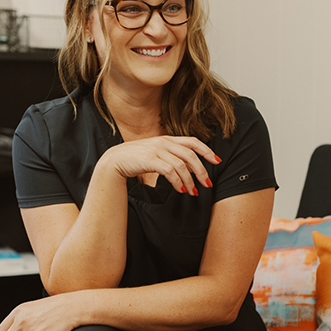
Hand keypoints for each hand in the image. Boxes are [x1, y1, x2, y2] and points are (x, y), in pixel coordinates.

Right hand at [102, 136, 220, 194]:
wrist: (115, 160)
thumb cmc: (137, 158)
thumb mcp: (157, 154)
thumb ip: (173, 157)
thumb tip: (191, 168)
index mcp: (168, 139)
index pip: (192, 141)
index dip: (206, 150)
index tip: (216, 161)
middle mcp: (164, 142)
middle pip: (190, 155)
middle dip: (202, 170)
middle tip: (207, 183)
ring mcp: (157, 150)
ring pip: (181, 165)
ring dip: (190, 181)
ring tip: (193, 192)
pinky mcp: (150, 160)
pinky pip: (170, 171)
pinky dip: (178, 182)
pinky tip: (180, 190)